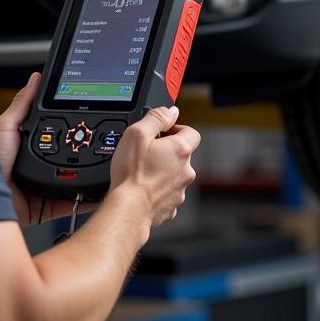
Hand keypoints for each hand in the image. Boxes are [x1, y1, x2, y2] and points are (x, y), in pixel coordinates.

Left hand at [0, 72, 98, 225]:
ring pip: (74, 176)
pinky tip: (98, 188)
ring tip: (104, 161)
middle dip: (84, 147)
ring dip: (88, 171)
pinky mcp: (48, 204)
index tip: (87, 115)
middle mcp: (37, 164)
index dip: (70, 124)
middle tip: (99, 139)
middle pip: (67, 153)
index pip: (54, 131)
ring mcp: (44, 185)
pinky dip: (87, 197)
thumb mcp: (5, 126)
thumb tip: (35, 79)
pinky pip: (73, 200)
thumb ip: (23, 103)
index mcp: (27, 144)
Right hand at [107, 106, 200, 229]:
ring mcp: (180, 190)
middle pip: (182, 154)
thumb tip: (170, 111)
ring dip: (162, 171)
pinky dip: (157, 189)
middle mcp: (185, 171)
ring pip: (175, 174)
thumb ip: (156, 117)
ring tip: (142, 172)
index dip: (176, 129)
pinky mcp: (171, 205)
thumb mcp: (137, 133)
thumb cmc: (131, 174)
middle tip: (146, 153)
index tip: (162, 133)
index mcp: (180, 151)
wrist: (128, 209)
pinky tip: (143, 188)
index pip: (191, 132)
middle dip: (166, 151)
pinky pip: (167, 192)